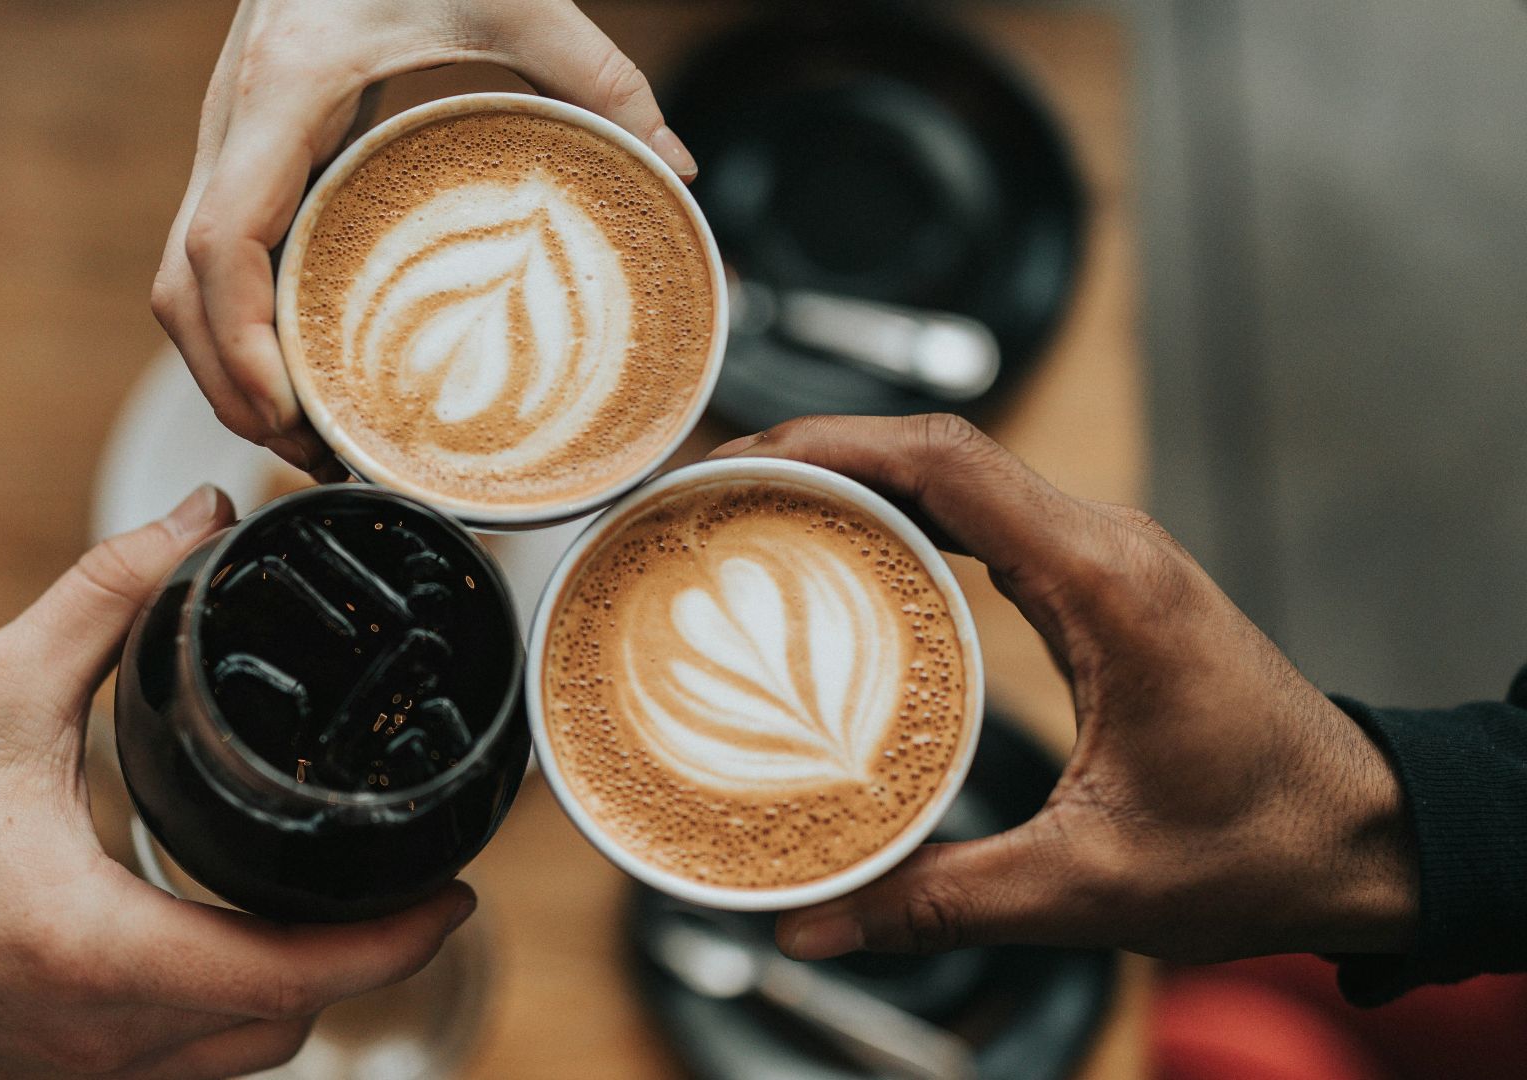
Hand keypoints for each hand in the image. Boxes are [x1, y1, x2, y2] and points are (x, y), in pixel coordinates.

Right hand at [0, 486, 474, 1078]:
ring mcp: (64, 1075)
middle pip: (281, 1028)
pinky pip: (173, 1071)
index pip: (295, 976)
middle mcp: (90, 1040)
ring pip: (231, 1060)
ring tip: (328, 906)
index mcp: (94, 952)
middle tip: (399, 881)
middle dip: (358, 963)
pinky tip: (226, 942)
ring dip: (292, 994)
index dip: (395, 941)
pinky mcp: (38, 1078)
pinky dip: (222, 1015)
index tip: (456, 892)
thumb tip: (196, 518)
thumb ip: (110, 595)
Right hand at [152, 0, 695, 479]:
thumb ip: (597, 73)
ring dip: (227, 367)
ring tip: (307, 435)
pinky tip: (302, 364)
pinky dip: (241, 326)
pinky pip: (216, 258)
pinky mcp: (249, 151)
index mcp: (282, 92)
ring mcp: (230, 140)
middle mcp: (233, 124)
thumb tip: (673, 165)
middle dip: (230, 386)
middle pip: (180, 290)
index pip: (219, 244)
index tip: (288, 412)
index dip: (238, 344)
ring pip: (183, 282)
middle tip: (311, 456)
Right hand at [708, 416, 1417, 963]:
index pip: (948, 461)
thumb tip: (815, 923)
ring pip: (958, 477)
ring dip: (855, 481)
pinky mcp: (1098, 586)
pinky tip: (839, 562)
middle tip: (712, 495)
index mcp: (1106, 583)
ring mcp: (1103, 558)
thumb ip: (942, 900)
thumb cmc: (1260, 846)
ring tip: (751, 515)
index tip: (738, 462)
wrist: (1363, 840)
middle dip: (816, 454)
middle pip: (937, 451)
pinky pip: (982, 520)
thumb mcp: (1089, 884)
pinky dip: (902, 521)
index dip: (829, 444)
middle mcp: (1105, 546)